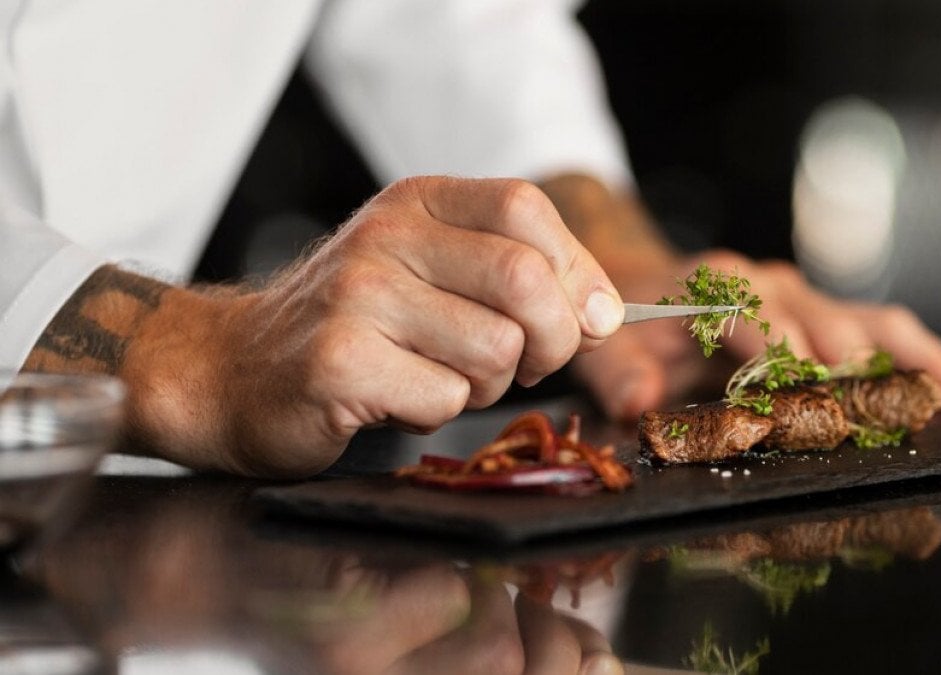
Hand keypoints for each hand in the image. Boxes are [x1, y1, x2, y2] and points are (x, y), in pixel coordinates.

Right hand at [33, 177, 623, 476]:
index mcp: (417, 202)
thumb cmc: (352, 326)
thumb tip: (606, 313)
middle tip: (525, 363)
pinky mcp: (337, 362)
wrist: (231, 370)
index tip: (586, 320)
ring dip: (485, 385)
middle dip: (550, 341)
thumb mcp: (430, 272)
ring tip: (435, 376)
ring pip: (494, 349)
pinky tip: (393, 400)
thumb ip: (518, 275)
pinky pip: (444, 400)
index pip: (527, 210)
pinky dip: (435, 415)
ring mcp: (357, 296)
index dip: (576, 272)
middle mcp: (386, 236)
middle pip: (525, 281)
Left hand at [573, 249, 940, 430]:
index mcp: (722, 287)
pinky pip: (894, 339)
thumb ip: (617, 374)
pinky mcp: (832, 321)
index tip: (823, 393)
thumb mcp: (608, 347)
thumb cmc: (629, 324)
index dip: (793, 358)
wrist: (641, 286)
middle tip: (935, 410)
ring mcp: (811, 302)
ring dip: (940, 365)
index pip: (767, 323)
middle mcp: (777, 287)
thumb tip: (639, 402)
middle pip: (844, 327)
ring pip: (885, 330)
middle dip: (888, 371)